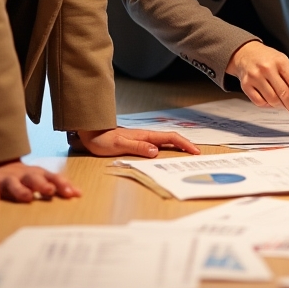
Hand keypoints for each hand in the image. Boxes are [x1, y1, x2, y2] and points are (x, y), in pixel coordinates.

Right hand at [0, 159, 80, 202]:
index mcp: (38, 174)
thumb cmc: (23, 177)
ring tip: (27, 198)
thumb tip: (79, 193)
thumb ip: (57, 185)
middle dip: (42, 184)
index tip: (72, 194)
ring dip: (20, 190)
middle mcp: (23, 174)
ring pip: (14, 183)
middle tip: (50, 191)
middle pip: (34, 178)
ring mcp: (6, 178)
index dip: (62, 184)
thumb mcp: (40, 179)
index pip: (52, 177)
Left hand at [74, 128, 199, 158]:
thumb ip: (137, 147)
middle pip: (172, 139)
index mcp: (146, 135)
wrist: (92, 133)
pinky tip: (169, 154)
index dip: (184, 144)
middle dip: (186, 145)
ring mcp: (144, 138)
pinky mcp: (139, 142)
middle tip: (197, 154)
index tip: (195, 151)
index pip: (170, 138)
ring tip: (188, 155)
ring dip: (179, 146)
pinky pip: (159, 145)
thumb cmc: (102, 139)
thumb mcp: (119, 145)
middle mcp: (147, 136)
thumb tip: (155, 151)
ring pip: (166, 142)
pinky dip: (169, 148)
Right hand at [227, 41, 288, 112]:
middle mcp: (267, 68)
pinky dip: (267, 105)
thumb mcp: (284, 64)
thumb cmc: (268, 60)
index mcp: (280, 61)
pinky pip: (259, 102)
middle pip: (284, 94)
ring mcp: (255, 77)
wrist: (246, 53)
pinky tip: (269, 101)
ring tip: (282, 103)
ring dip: (279, 105)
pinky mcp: (246, 85)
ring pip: (272, 100)